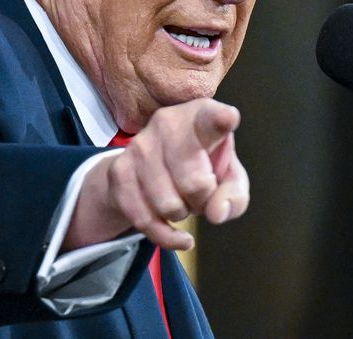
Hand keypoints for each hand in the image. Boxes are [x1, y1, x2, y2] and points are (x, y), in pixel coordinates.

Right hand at [65, 98, 249, 250]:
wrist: (148, 167)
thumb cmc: (200, 166)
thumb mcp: (228, 178)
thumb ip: (234, 195)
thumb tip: (216, 213)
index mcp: (201, 116)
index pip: (210, 119)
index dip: (221, 120)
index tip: (229, 118)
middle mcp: (167, 123)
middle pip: (194, 183)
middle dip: (203, 200)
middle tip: (201, 192)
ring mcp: (139, 146)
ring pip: (169, 205)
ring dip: (182, 213)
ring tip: (182, 198)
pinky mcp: (119, 172)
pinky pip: (146, 220)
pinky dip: (166, 236)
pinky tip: (178, 234)